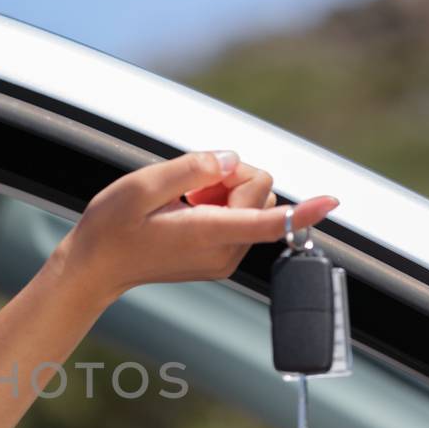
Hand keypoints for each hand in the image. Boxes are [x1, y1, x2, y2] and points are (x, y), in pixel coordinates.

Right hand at [58, 150, 339, 304]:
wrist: (95, 267)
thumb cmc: (111, 227)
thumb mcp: (142, 185)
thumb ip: (192, 168)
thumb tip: (230, 160)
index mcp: (208, 234)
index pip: (268, 221)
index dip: (302, 210)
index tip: (332, 200)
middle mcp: (224, 252)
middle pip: (262, 193)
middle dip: (233, 177)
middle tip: (190, 187)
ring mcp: (224, 258)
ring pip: (255, 203)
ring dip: (226, 190)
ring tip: (185, 201)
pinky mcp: (221, 258)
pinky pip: (241, 217)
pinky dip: (221, 203)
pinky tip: (187, 210)